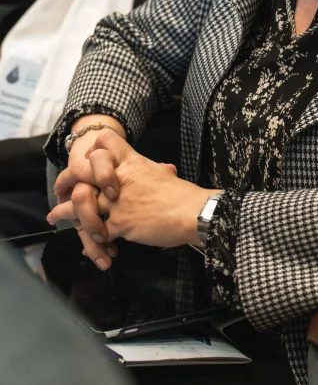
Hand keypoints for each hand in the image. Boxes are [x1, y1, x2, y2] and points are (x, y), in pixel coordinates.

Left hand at [48, 130, 212, 269]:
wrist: (194, 213)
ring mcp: (119, 202)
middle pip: (83, 170)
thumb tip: (163, 170)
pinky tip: (86, 242)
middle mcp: (121, 179)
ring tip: (55, 216)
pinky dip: (90, 239)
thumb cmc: (183, 195)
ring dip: (65, 211)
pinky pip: (96, 232)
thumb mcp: (164, 174)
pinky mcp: (121, 224)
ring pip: (81, 202)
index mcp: (133, 162)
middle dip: (67, 180)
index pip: (104, 142)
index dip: (92, 150)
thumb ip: (155, 170)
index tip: (88, 162)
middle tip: (61, 189)